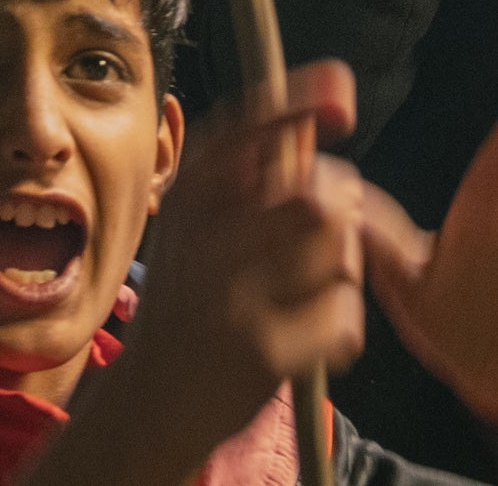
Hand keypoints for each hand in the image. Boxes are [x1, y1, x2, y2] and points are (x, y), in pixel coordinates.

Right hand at [50, 64, 364, 485]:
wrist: (151, 401)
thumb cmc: (186, 306)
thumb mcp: (192, 231)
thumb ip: (243, 181)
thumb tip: (311, 119)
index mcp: (186, 199)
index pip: (245, 129)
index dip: (299, 103)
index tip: (342, 95)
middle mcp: (204, 239)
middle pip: (316, 194)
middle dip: (343, 211)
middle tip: (332, 236)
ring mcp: (233, 295)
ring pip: (338, 251)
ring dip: (345, 270)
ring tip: (317, 289)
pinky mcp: (263, 350)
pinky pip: (344, 315)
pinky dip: (343, 327)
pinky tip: (313, 337)